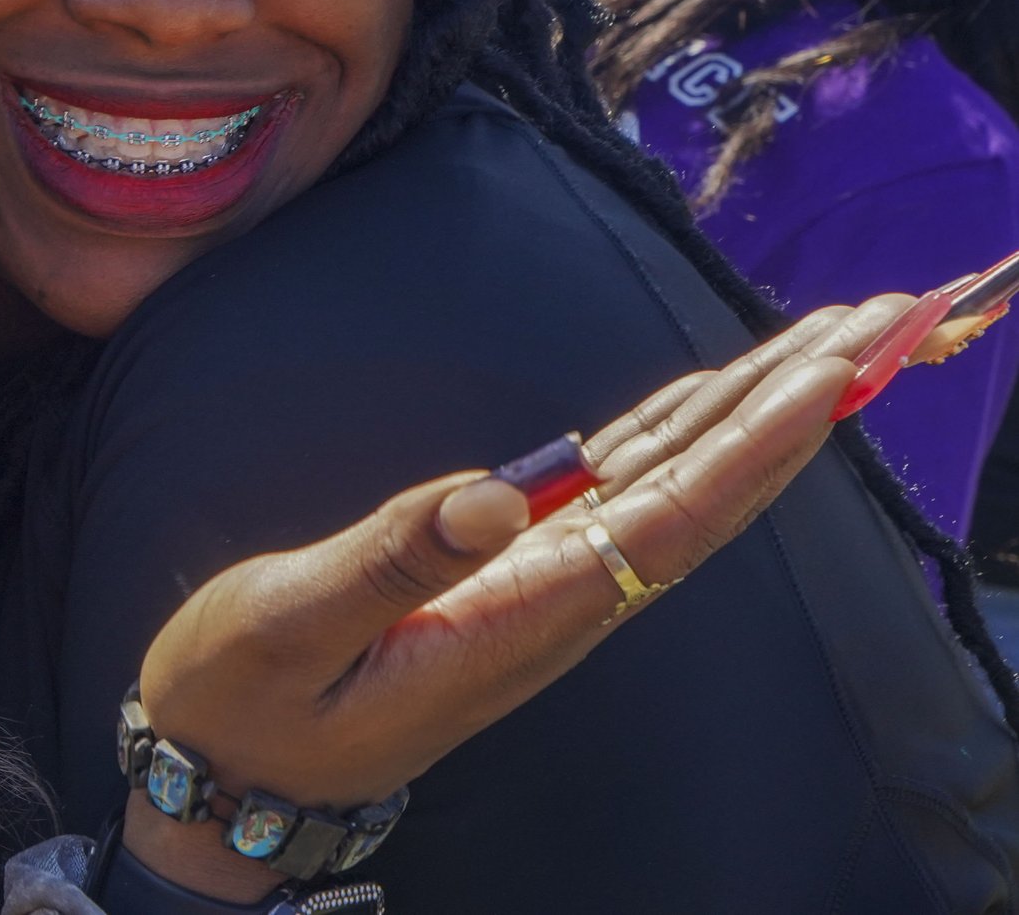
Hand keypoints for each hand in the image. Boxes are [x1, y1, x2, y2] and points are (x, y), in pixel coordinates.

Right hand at [122, 298, 892, 894]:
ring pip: (667, 493)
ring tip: (824, 342)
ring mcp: (530, 595)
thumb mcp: (290, 625)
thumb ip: (391, 563)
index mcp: (508, 625)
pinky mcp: (503, 578)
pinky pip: (616, 498)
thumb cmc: (242, 697)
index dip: (746, 449)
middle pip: (696, 502)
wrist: (221, 768)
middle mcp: (545, 611)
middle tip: (869, 324)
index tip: (822, 379)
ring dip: (747, 416)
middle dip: (786, 413)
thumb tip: (500, 495)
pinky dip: (675, 437)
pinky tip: (709, 400)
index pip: (661, 528)